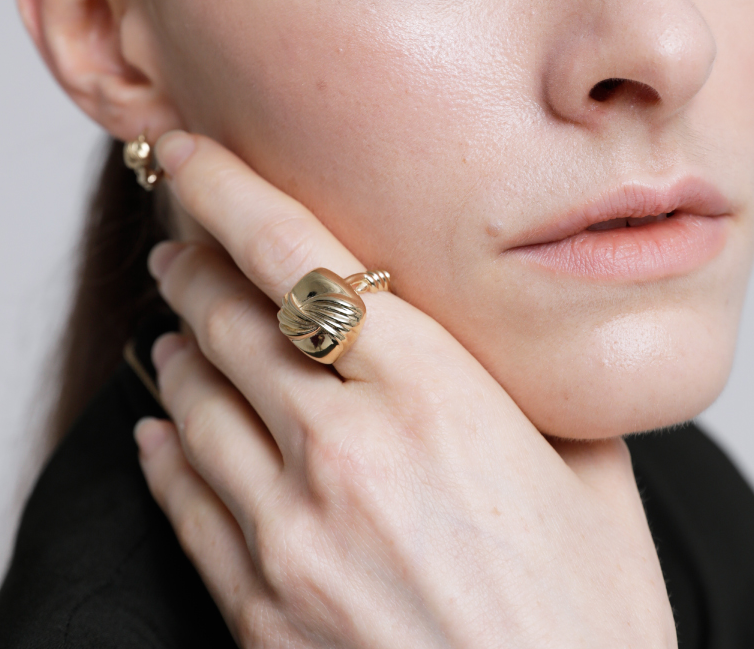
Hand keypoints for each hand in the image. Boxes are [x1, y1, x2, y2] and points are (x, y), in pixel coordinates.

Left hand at [135, 131, 676, 648]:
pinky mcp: (259, 612)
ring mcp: (291, 537)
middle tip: (178, 239)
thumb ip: (520, 387)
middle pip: (231, 319)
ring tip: (173, 322)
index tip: (188, 151)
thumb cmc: (591, 622)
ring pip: (195, 402)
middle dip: (194, 264)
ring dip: (178, 347)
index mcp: (434, 394)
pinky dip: (166, 450)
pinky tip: (162, 429)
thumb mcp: (587, 472)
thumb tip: (485, 337)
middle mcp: (346, 451)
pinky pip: (185, 503)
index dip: (228, 189)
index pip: (297, 255)